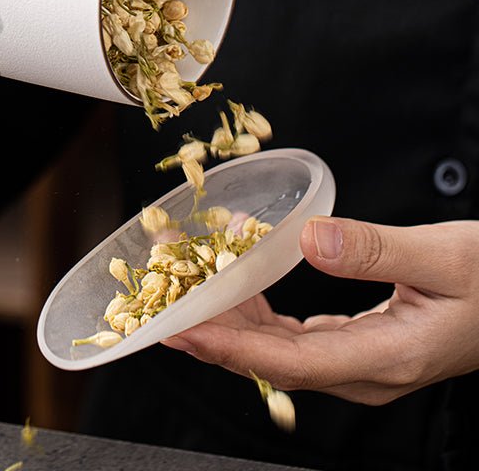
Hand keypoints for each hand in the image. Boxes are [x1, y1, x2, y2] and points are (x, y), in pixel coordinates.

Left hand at [162, 217, 478, 404]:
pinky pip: (298, 336)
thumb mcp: (444, 256)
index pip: (290, 362)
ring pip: (282, 350)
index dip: (231, 349)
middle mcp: (367, 370)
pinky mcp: (361, 344)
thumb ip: (377, 251)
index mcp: (386, 357)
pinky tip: (244, 287)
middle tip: (166, 311)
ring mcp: (363, 361)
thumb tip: (310, 240)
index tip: (182, 332)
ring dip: (236, 323)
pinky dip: (264, 313)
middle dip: (216, 336)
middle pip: (274, 361)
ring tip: (195, 291)